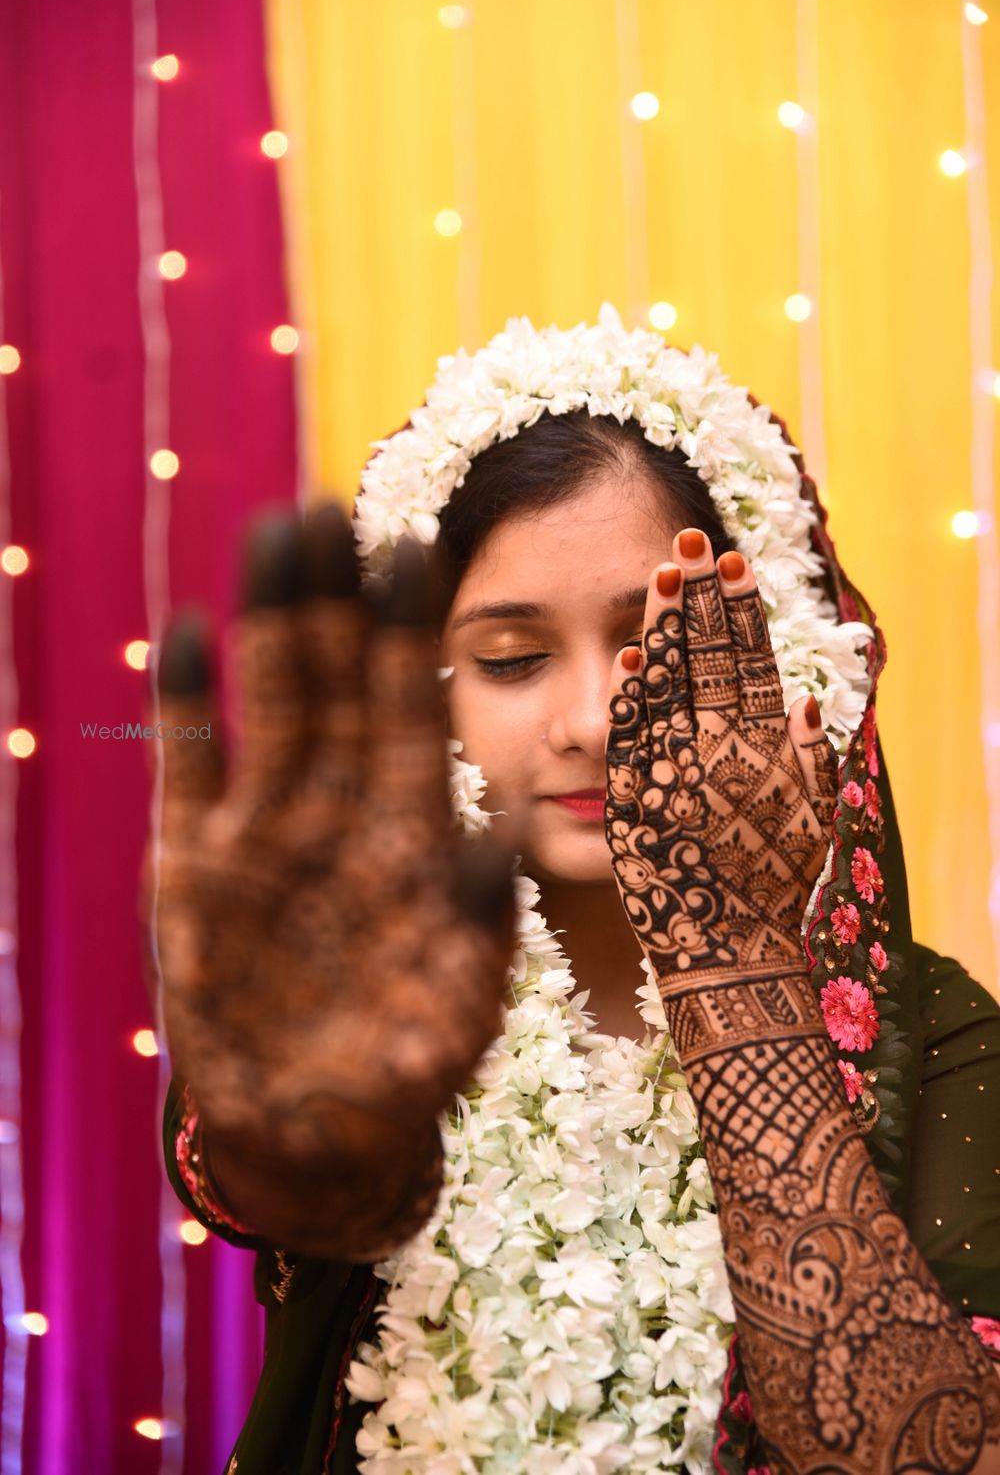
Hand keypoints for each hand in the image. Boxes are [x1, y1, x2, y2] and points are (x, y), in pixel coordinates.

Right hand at [152, 504, 514, 1186]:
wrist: (314, 1138)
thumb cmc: (407, 1069)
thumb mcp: (462, 998)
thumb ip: (481, 916)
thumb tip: (507, 834)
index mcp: (412, 833)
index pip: (410, 710)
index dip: (411, 632)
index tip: (419, 544)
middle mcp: (339, 813)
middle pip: (336, 682)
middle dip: (335, 599)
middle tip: (332, 507)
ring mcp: (264, 833)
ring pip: (269, 704)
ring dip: (269, 622)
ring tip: (271, 536)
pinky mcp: (195, 867)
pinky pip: (191, 769)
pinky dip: (190, 707)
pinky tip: (191, 633)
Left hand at [604, 527, 837, 993]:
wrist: (728, 955)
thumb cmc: (771, 890)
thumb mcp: (808, 821)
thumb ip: (810, 758)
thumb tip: (809, 700)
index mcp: (764, 753)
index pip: (751, 664)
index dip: (740, 611)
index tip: (732, 562)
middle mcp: (724, 757)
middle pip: (710, 661)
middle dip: (701, 597)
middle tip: (692, 538)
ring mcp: (679, 777)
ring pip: (672, 688)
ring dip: (666, 628)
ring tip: (662, 573)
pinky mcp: (638, 804)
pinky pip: (634, 739)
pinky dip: (633, 696)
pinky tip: (627, 655)